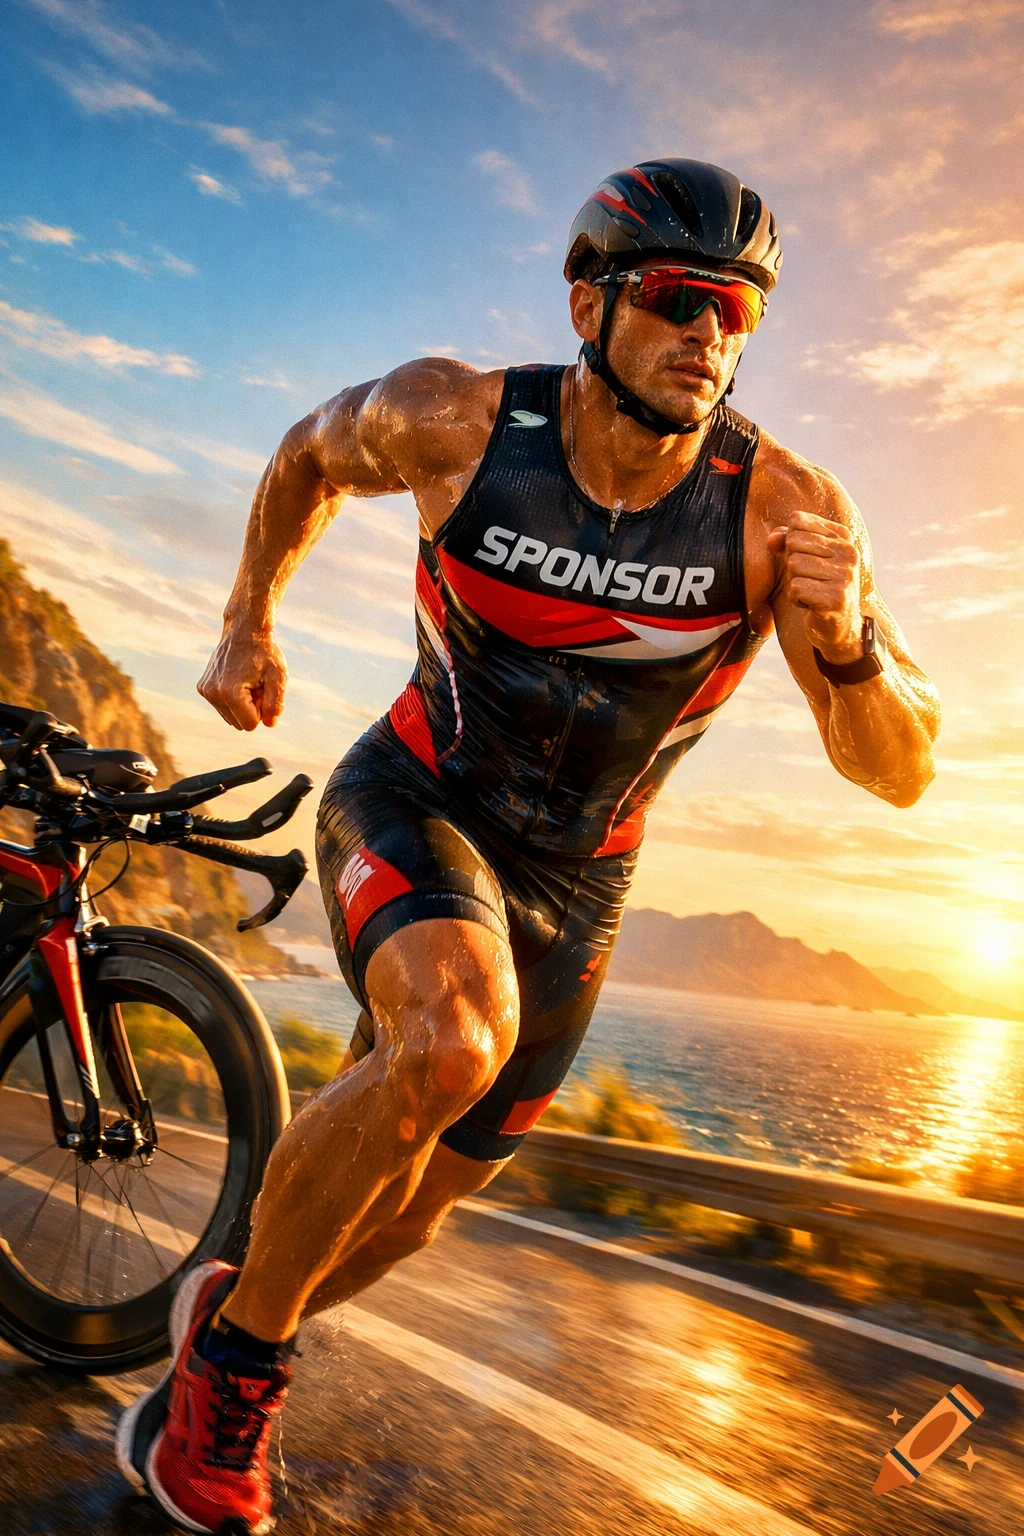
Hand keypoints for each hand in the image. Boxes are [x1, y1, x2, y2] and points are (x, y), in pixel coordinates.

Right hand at [197, 626, 287, 730]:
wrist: (244, 629)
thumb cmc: (264, 651)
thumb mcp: (278, 676)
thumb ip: (275, 703)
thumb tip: (269, 724)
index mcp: (229, 692)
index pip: (250, 725)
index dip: (262, 710)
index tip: (262, 688)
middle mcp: (212, 693)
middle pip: (239, 724)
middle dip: (252, 708)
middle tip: (256, 683)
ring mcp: (205, 690)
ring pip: (231, 717)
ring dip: (243, 704)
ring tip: (248, 680)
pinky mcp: (203, 687)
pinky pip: (223, 707)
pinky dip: (233, 698)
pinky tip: (239, 678)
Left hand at [767, 509, 862, 663]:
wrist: (837, 626)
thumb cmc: (816, 586)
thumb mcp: (802, 556)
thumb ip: (785, 539)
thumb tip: (771, 540)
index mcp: (843, 536)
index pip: (798, 521)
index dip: (790, 542)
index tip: (806, 558)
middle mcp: (848, 552)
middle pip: (794, 543)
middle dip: (792, 565)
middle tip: (809, 580)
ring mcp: (845, 575)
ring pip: (794, 566)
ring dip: (794, 583)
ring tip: (811, 592)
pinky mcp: (837, 597)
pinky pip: (796, 588)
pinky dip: (796, 599)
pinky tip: (811, 605)